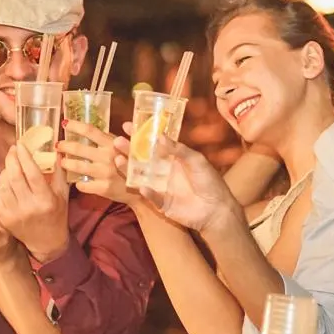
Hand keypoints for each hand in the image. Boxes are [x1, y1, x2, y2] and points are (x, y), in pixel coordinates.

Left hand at [0, 143, 70, 263]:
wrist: (47, 241)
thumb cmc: (57, 214)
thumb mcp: (63, 193)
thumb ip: (60, 172)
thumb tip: (56, 151)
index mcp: (46, 199)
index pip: (33, 173)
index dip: (25, 157)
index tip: (21, 144)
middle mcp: (29, 207)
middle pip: (15, 177)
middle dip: (12, 159)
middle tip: (12, 149)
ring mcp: (15, 214)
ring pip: (4, 186)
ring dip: (5, 171)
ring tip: (10, 164)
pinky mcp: (6, 220)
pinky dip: (0, 186)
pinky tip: (5, 180)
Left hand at [56, 121, 138, 205]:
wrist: (144, 190)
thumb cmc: (136, 165)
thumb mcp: (131, 147)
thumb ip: (121, 137)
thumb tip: (122, 123)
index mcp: (113, 144)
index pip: (90, 131)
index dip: (76, 126)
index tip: (65, 123)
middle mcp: (107, 157)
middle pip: (79, 148)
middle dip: (65, 146)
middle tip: (58, 145)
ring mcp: (104, 173)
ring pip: (78, 167)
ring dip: (67, 163)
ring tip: (62, 162)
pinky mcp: (103, 188)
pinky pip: (83, 185)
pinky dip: (78, 183)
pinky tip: (77, 182)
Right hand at [125, 126, 239, 234]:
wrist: (217, 208)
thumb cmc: (209, 181)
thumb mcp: (196, 160)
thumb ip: (178, 149)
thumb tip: (160, 137)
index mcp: (171, 158)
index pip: (152, 144)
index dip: (139, 135)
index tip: (126, 125)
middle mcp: (163, 171)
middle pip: (141, 159)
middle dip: (128, 150)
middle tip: (116, 141)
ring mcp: (161, 187)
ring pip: (141, 177)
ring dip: (129, 169)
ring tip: (117, 160)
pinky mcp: (162, 203)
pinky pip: (152, 197)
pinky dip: (147, 192)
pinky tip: (141, 186)